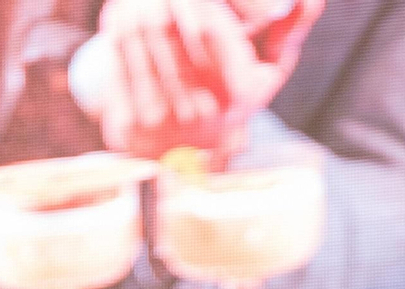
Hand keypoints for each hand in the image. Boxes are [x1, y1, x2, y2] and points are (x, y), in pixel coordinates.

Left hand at [92, 0, 322, 159]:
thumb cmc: (230, 97)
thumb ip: (290, 29)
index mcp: (238, 95)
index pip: (209, 24)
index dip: (195, 0)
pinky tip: (121, 11)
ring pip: (139, 33)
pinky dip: (114, 24)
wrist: (189, 158)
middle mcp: (202, 112)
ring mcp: (164, 120)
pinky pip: (116, 55)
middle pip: (168, 23)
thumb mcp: (267, 70)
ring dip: (135, 1)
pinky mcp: (131, 124)